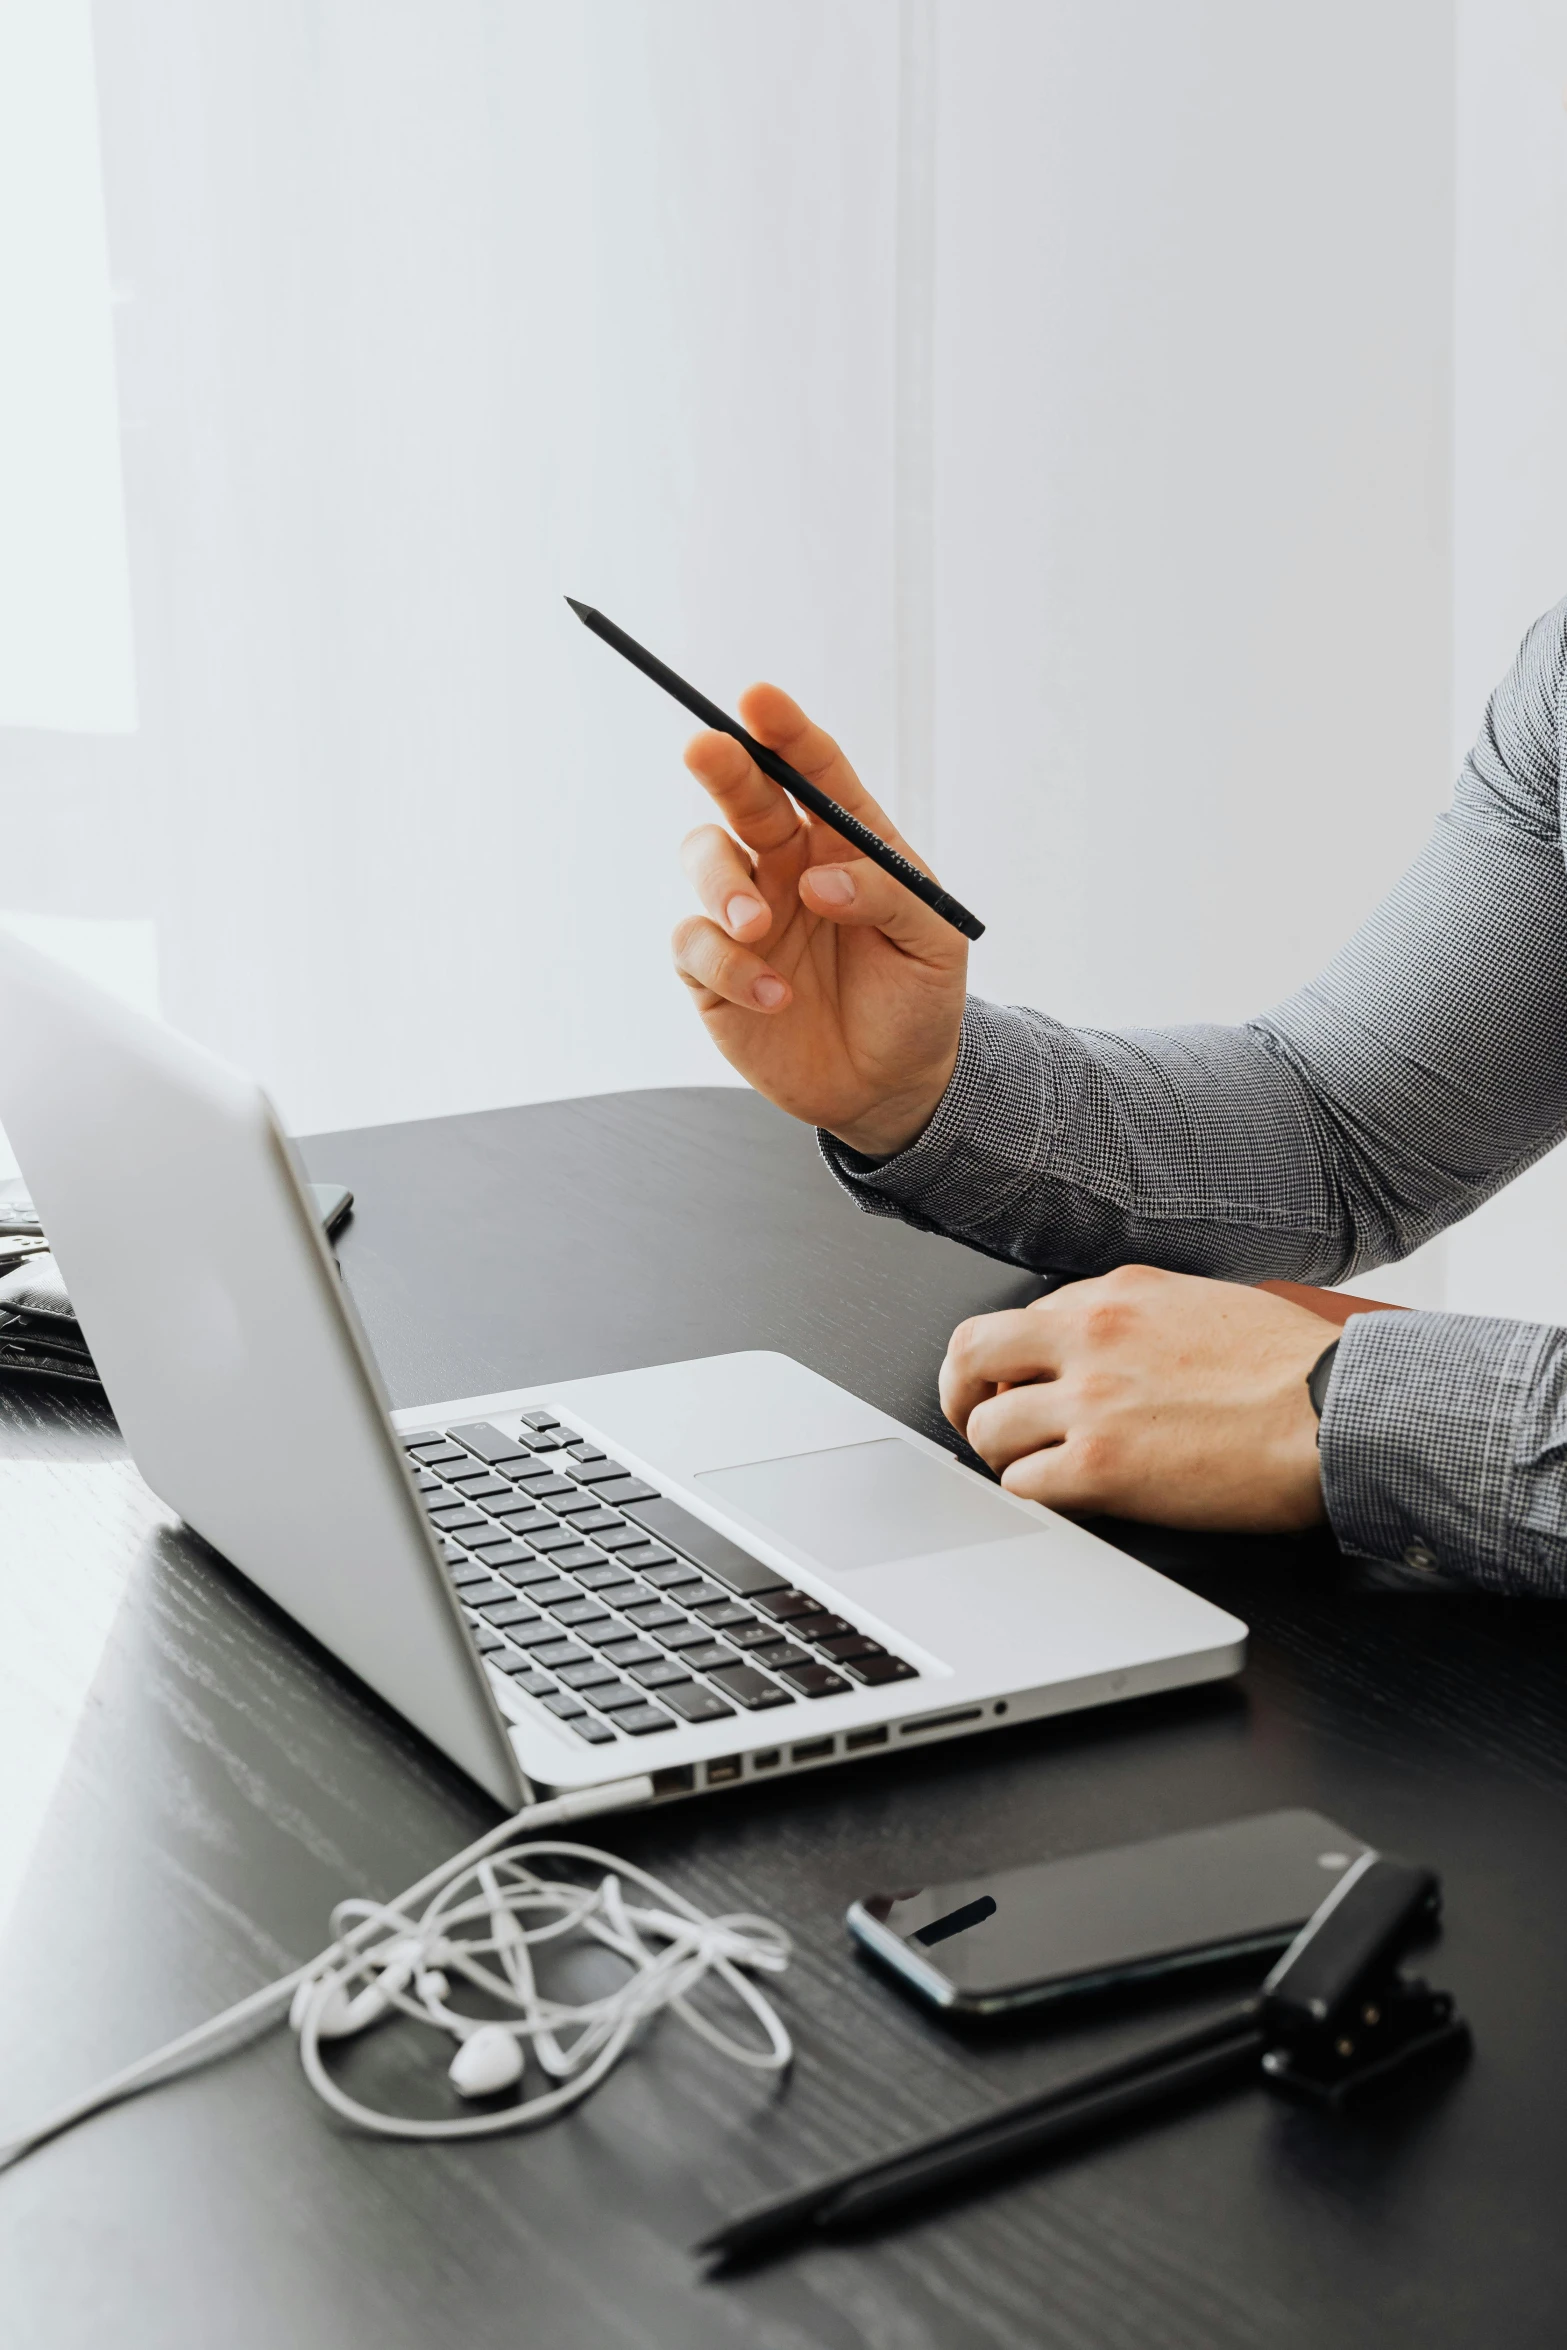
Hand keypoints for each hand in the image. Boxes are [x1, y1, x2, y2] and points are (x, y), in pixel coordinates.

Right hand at [672, 684, 966, 1156]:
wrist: (891, 1086)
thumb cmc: (916, 999)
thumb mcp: (933, 942)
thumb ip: (886, 895)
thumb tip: (820, 879)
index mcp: (844, 843)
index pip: (812, 772)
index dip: (785, 731)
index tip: (759, 699)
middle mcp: (786, 866)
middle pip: (743, 796)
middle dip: (723, 765)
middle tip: (706, 748)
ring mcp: (746, 915)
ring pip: (704, 858)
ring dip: (722, 884)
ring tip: (758, 926)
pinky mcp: (713, 972)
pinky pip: (694, 945)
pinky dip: (729, 966)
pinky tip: (775, 998)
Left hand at [939, 1265, 1331, 1533]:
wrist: (1341, 1412)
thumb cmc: (1300, 1367)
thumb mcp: (1205, 1304)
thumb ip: (1141, 1318)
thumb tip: (1109, 1343)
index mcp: (1117, 1293)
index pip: (1021, 1319)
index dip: (1010, 1359)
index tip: (1015, 1383)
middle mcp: (1091, 1335)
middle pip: (972, 1354)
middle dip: (965, 1393)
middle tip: (979, 1421)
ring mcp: (1091, 1401)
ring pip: (988, 1428)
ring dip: (1005, 1455)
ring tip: (1036, 1470)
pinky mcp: (1102, 1468)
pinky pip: (1022, 1486)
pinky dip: (1034, 1496)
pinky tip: (1065, 1499)